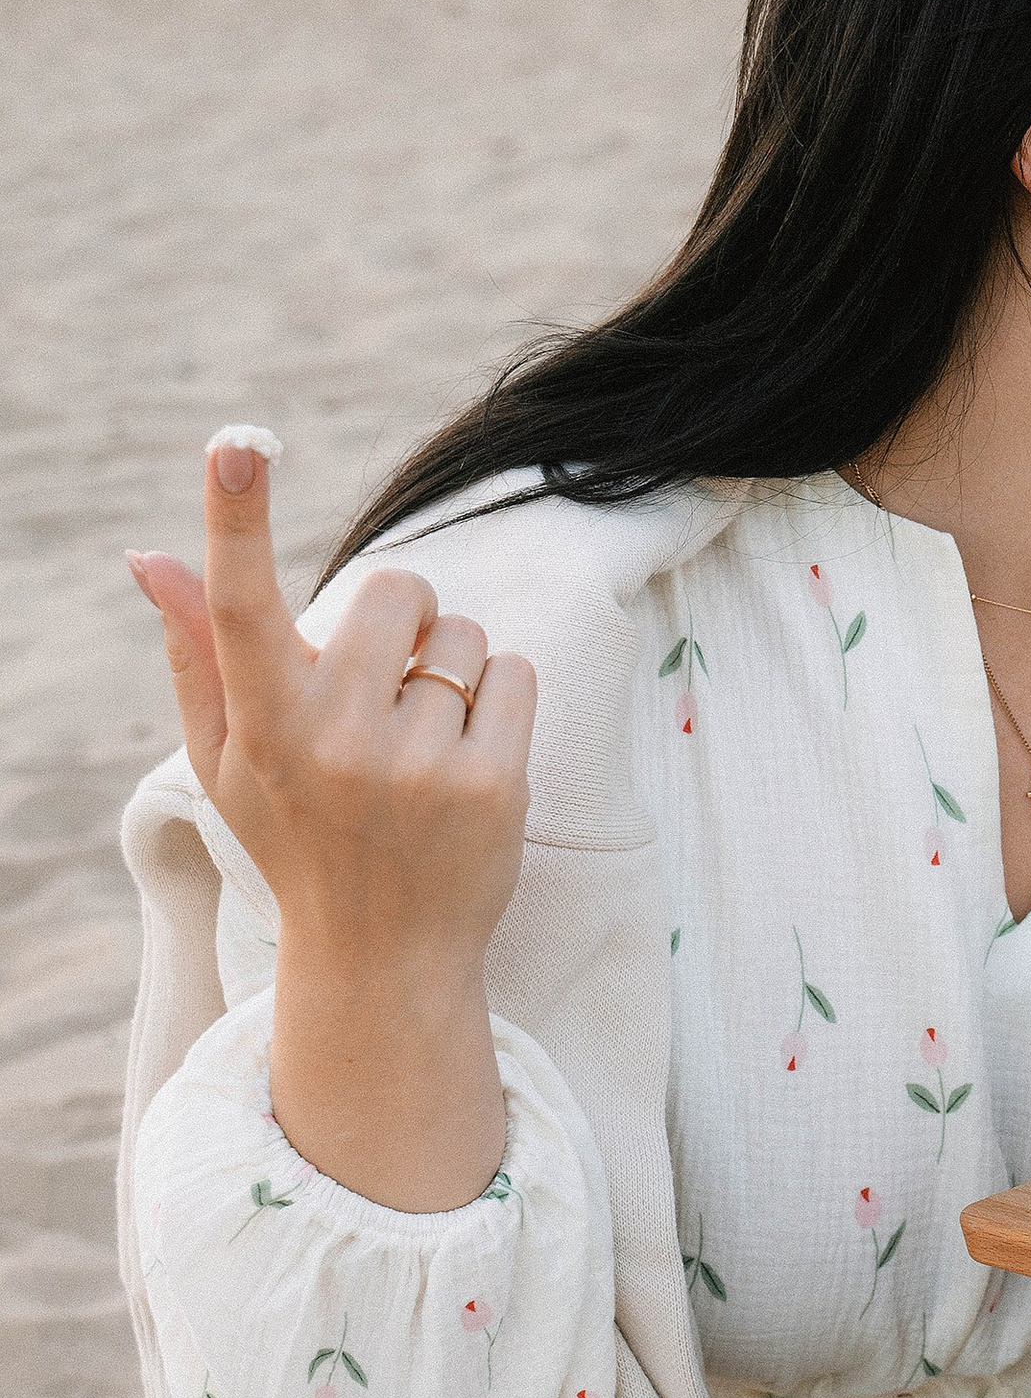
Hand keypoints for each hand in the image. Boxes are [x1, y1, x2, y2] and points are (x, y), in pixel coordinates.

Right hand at [127, 432, 532, 1205]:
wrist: (383, 957)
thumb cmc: (298, 836)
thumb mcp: (229, 757)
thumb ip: (196, 652)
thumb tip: (150, 554)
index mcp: (262, 727)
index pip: (241, 607)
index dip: (236, 518)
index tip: (238, 440)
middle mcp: (335, 742)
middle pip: (396, 589)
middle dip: (399, 620)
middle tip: (383, 691)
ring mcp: (418, 767)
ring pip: (461, 634)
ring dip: (451, 668)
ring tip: (422, 743)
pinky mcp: (493, 786)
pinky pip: (514, 672)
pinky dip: (499, 698)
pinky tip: (468, 758)